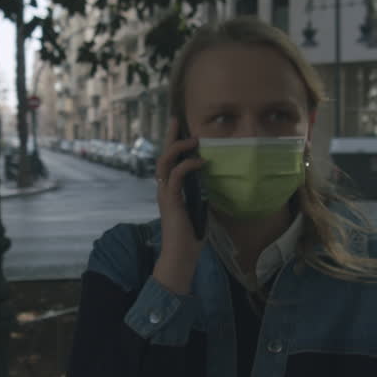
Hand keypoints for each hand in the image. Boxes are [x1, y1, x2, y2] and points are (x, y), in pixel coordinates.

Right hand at [151, 117, 206, 294]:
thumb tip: (213, 183)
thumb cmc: (191, 237)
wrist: (181, 256)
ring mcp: (165, 194)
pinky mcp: (170, 201)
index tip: (180, 128)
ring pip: (165, 162)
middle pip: (163, 156)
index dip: (173, 144)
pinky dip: (187, 166)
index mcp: (169, 190)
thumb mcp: (199, 210)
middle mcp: (164, 189)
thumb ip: (201, 195)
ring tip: (193, 140)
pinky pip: (176, 177)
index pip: (169, 162)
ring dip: (179, 148)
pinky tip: (200, 163)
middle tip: (178, 120)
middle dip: (170, 137)